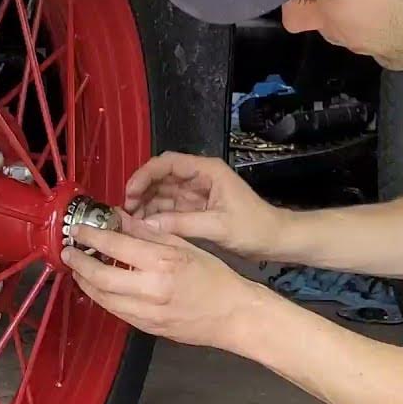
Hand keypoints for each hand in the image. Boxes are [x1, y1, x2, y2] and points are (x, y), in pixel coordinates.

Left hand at [61, 213, 260, 348]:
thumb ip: (149, 233)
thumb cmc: (214, 277)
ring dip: (85, 282)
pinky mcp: (147, 328)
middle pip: (100, 277)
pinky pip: (115, 311)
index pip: (116, 246)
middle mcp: (152, 288)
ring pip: (103, 298)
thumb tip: (120, 218)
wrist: (233, 315)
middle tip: (68, 253)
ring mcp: (148, 312)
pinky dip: (102, 297)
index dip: (92, 237)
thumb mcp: (184, 246)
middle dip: (78, 264)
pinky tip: (98, 287)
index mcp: (163, 262)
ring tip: (78, 269)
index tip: (79, 231)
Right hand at [124, 152, 287, 258]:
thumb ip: (181, 223)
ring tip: (129, 223)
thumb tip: (145, 224)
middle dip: (141, 192)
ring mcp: (196, 193)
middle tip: (125, 213)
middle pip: (160, 177)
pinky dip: (155, 216)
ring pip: (162, 193)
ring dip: (145, 206)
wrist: (276, 240)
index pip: (167, 163)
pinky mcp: (195, 208)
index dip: (144, 175)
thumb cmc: (254, 228)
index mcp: (207, 171)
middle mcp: (198, 177)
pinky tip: (143, 228)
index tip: (130, 194)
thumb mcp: (217, 226)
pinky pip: (169, 208)